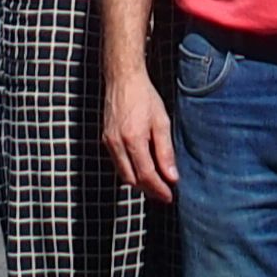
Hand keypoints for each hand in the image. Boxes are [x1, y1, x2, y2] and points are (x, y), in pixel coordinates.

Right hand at [101, 67, 176, 200]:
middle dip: (149, 189)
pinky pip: (118, 163)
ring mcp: (108, 142)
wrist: (123, 79)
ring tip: (156, 183)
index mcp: (133, 139)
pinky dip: (130, 171)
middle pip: (133, 180)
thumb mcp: (161, 122)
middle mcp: (117, 144)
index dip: (159, 189)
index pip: (146, 175)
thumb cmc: (144, 97)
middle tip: (164, 193)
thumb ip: (166, 151)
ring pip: (123, 174)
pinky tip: (142, 167)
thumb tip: (172, 176)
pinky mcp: (105, 139)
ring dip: (139, 182)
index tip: (170, 196)